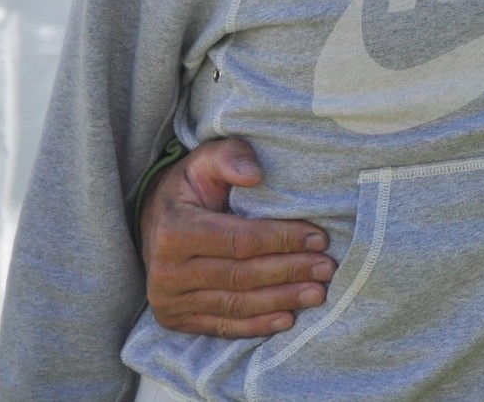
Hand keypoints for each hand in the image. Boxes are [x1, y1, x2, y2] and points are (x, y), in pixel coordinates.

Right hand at [141, 137, 333, 335]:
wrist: (156, 221)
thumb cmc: (190, 187)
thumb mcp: (205, 160)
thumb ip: (231, 157)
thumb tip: (255, 175)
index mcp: (175, 230)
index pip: (241, 240)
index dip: (283, 240)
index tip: (319, 237)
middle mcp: (167, 271)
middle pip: (242, 275)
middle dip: (290, 271)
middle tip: (327, 268)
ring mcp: (169, 300)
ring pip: (236, 304)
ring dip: (281, 300)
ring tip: (317, 293)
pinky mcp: (176, 320)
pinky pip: (222, 326)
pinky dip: (257, 325)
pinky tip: (287, 319)